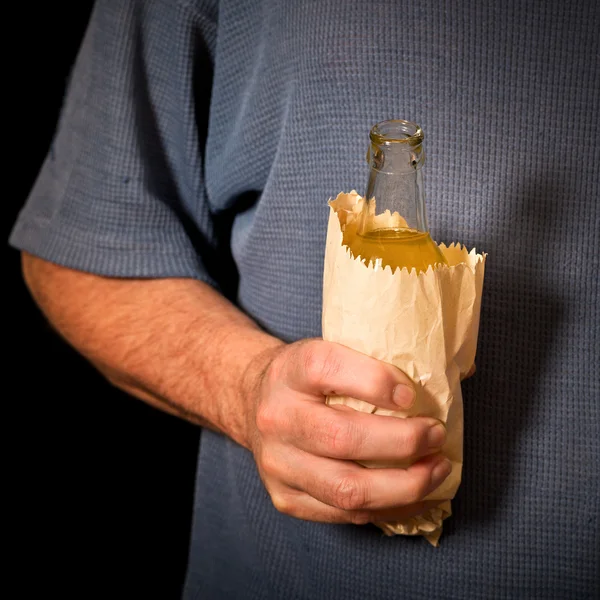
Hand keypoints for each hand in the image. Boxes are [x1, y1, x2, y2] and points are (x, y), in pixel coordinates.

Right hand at [243, 340, 451, 524]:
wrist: (253, 401)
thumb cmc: (305, 377)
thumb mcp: (329, 350)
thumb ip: (376, 359)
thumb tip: (453, 375)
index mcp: (291, 370)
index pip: (327, 368)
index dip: (375, 381)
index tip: (411, 394)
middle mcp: (278, 416)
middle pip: (342, 437)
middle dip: (403, 442)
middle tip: (435, 435)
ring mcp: (278, 462)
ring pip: (347, 488)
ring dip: (405, 485)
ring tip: (437, 470)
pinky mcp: (284, 496)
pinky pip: (344, 514)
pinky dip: (388, 507)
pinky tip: (413, 493)